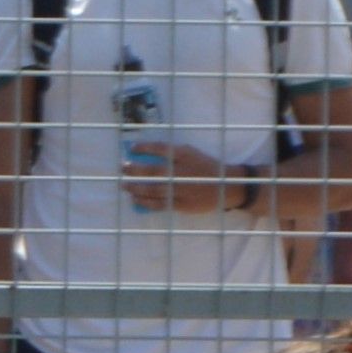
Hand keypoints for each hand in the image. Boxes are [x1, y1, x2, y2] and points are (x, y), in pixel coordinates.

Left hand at [117, 141, 240, 216]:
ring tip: (125, 185)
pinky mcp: (183, 205)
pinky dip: (146, 202)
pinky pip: (160, 204)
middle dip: (135, 170)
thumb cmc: (206, 167)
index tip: (132, 148)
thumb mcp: (193, 154)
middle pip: (154, 171)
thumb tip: (147, 154)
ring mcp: (182, 190)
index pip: (161, 149)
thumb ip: (173, 153)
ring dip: (136, 187)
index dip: (145, 147)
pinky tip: (136, 199)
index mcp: (186, 156)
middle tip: (123, 168)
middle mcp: (183, 172)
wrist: (228, 186)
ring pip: (154, 189)